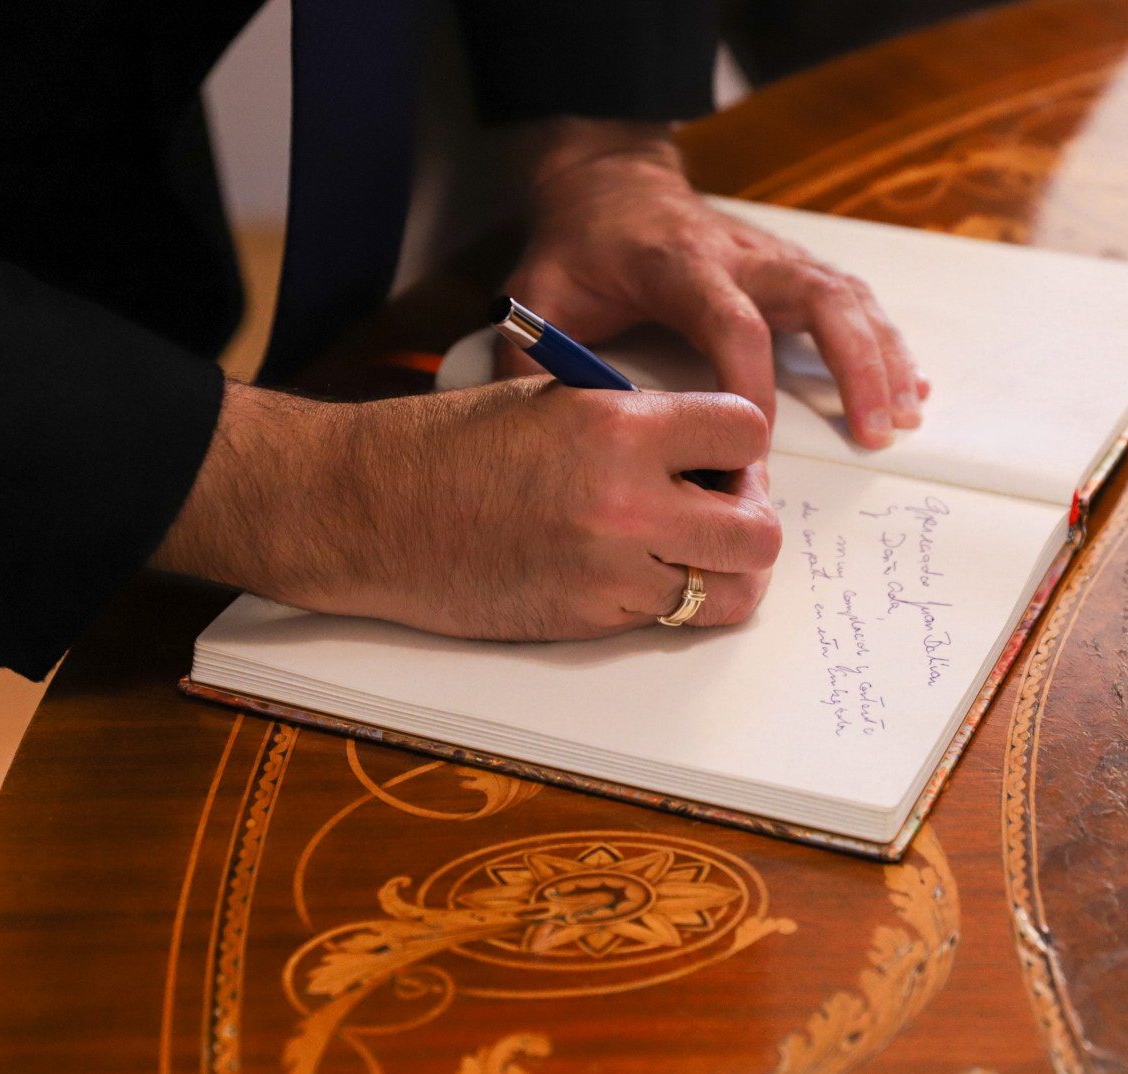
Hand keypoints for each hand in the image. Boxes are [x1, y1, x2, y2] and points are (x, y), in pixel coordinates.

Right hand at [150, 380, 782, 637]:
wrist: (367, 510)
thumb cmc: (448, 444)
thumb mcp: (552, 399)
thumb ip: (635, 422)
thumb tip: (701, 449)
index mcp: (617, 426)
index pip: (746, 432)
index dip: (740, 442)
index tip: (724, 450)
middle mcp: (625, 501)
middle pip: (760, 529)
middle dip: (748, 514)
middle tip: (719, 504)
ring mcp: (608, 572)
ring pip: (729, 591)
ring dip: (720, 570)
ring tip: (688, 547)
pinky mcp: (587, 621)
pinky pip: (669, 617)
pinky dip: (668, 598)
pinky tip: (635, 569)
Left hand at [497, 119, 928, 449]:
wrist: (609, 182)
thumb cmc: (578, 247)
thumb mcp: (537, 295)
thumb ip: (533, 363)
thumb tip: (544, 440)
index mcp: (679, 264)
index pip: (730, 321)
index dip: (751, 382)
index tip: (756, 444)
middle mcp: (741, 255)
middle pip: (817, 299)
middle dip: (854, 365)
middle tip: (876, 431)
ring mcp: (774, 257)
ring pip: (847, 296)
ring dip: (882, 356)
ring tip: (905, 417)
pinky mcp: (792, 266)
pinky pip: (852, 300)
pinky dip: (886, 342)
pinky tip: (913, 384)